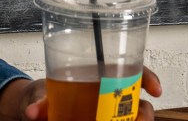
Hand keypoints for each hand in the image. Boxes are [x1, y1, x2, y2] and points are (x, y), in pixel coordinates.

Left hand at [0, 68, 161, 120]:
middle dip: (144, 112)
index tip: (154, 89)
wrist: (38, 106)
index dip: (149, 78)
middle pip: (140, 102)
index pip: (133, 72)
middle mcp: (110, 96)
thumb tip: (32, 112)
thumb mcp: (41, 94)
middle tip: (138, 120)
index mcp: (101, 77)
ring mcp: (109, 114)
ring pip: (133, 118)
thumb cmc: (47, 92)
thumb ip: (40, 102)